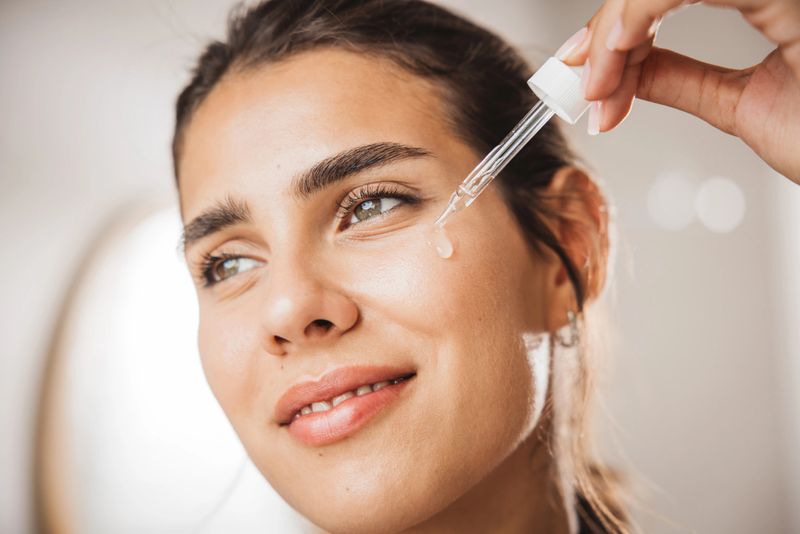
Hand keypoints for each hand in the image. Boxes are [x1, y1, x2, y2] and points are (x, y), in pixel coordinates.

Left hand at [558, 0, 799, 183]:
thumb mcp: (742, 105)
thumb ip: (680, 79)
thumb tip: (623, 71)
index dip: (617, 25)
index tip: (583, 75)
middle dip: (609, 26)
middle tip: (582, 81)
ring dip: (617, 24)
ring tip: (597, 84)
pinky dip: (637, 15)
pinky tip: (617, 57)